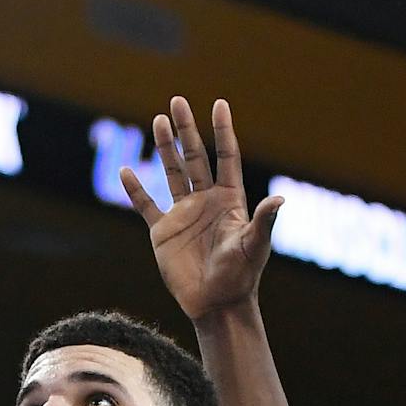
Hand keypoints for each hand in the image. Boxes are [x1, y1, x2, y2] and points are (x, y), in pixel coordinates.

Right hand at [121, 97, 282, 323]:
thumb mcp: (254, 246)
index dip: (223, 131)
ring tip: (157, 121)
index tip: (220, 104)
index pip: (227, 157)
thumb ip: (264, 221)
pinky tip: (126, 170)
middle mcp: (205, 201)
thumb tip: (280, 199)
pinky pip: (146, 205)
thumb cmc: (241, 276)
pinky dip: (135, 189)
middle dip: (186, 129)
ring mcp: (183, 214)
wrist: (216, 304)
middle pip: (195, 157)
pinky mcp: (162, 232)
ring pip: (171, 173)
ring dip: (164, 148)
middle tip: (177, 101)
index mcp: (229, 199)